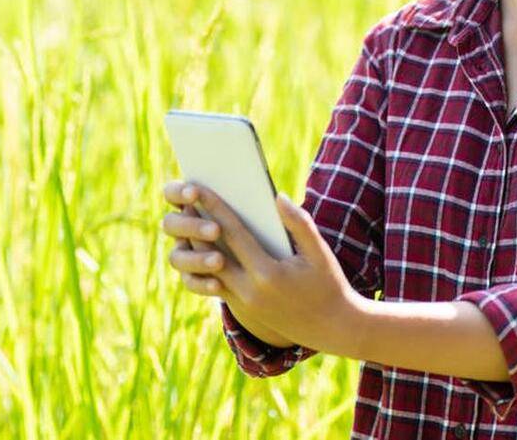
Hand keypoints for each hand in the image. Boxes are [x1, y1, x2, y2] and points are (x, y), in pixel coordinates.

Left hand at [165, 181, 363, 356]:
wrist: (331, 328)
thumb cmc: (328, 285)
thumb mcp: (319, 253)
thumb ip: (299, 223)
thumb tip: (277, 197)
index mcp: (267, 274)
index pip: (232, 234)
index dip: (214, 209)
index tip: (200, 189)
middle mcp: (249, 291)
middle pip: (211, 253)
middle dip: (196, 225)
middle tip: (184, 200)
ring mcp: (242, 303)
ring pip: (208, 271)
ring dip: (196, 246)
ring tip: (189, 221)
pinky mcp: (242, 309)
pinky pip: (215, 284)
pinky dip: (206, 265)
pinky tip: (202, 246)